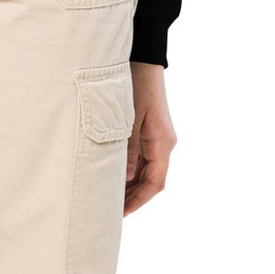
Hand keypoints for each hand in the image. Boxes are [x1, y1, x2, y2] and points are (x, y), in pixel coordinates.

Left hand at [125, 61, 175, 212]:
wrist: (144, 60)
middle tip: (111, 211)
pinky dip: (131, 171)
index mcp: (162, 142)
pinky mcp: (151, 132)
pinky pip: (144, 159)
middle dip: (133, 197)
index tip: (121, 213)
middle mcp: (164, 143)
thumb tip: (128, 178)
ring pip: (148, 171)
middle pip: (152, 180)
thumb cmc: (136, 85)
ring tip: (110, 198)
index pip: (154, 182)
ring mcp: (159, 138)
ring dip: (131, 185)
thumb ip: (128, 149)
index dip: (138, 200)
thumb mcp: (129, 119)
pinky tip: (115, 176)